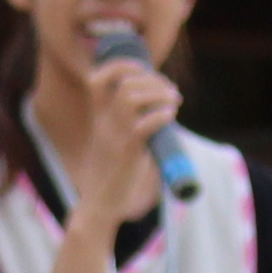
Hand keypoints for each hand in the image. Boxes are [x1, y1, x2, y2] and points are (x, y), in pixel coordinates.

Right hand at [73, 53, 181, 223]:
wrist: (99, 206)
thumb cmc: (113, 176)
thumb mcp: (116, 143)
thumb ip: (134, 125)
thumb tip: (166, 111)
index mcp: (98, 118)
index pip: (97, 78)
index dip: (122, 65)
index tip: (145, 70)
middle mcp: (103, 123)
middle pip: (125, 84)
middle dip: (153, 79)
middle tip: (171, 91)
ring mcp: (114, 137)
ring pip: (131, 98)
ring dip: (159, 94)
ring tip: (174, 101)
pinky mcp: (126, 154)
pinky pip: (143, 126)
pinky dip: (161, 115)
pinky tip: (171, 116)